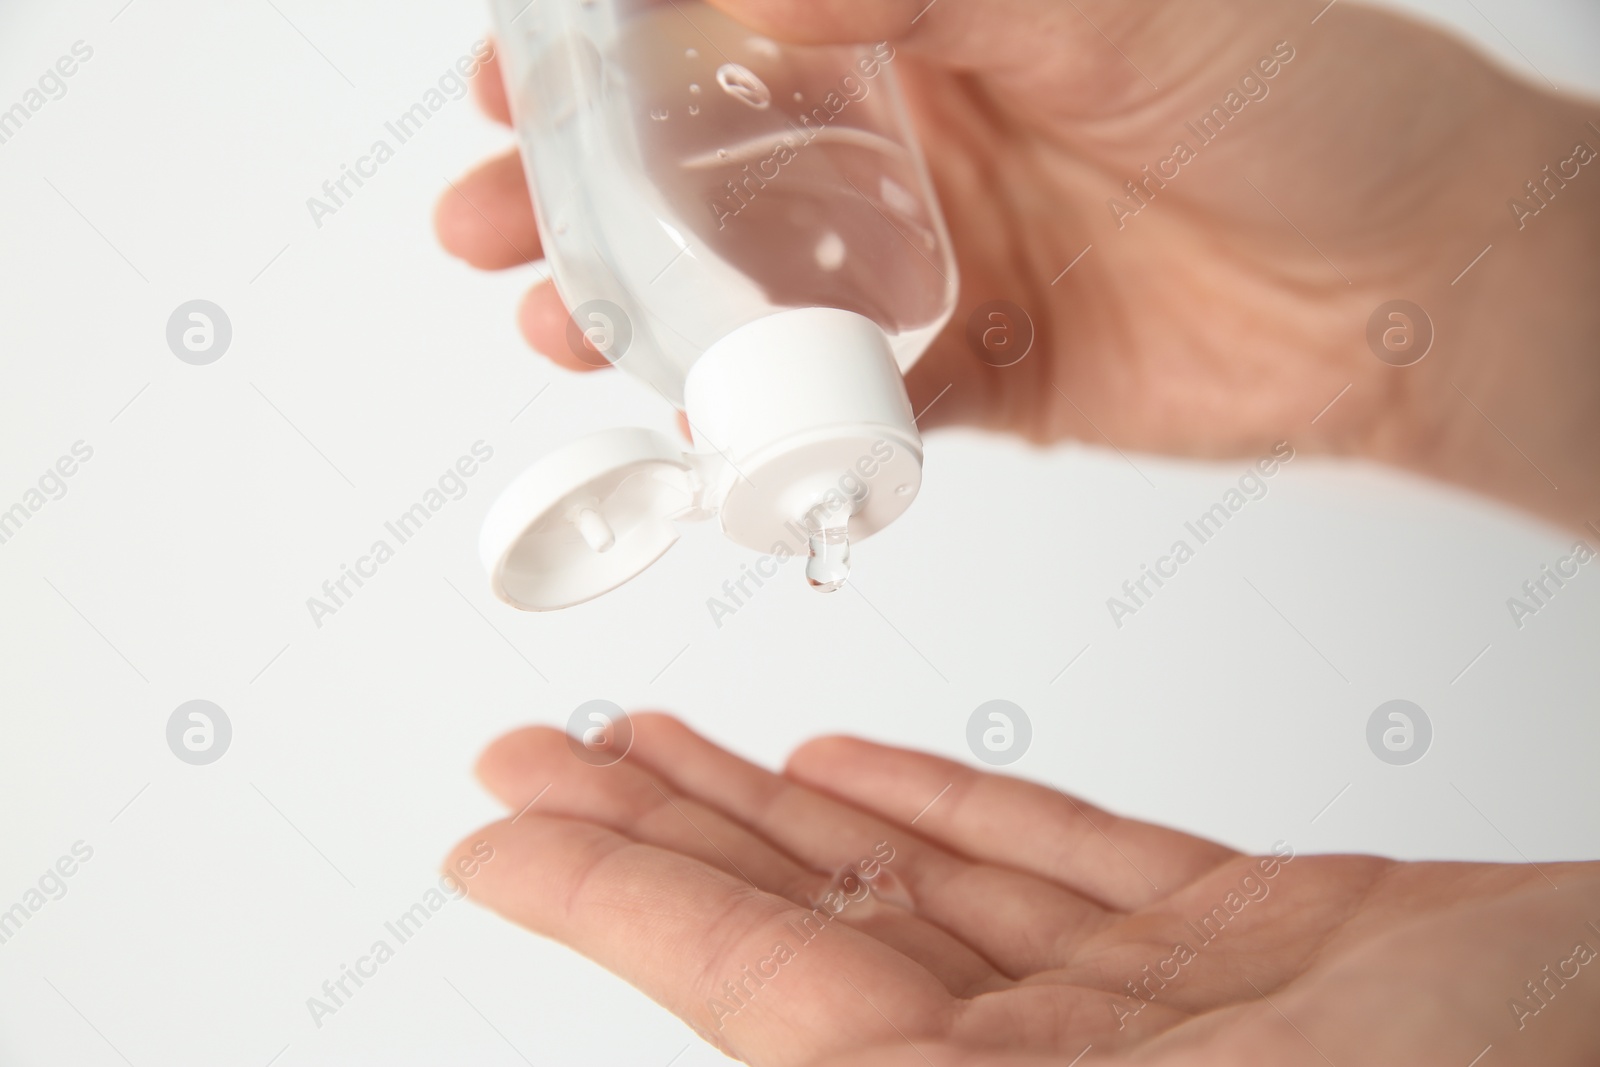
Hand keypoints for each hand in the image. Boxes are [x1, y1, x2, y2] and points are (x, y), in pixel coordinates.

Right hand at [437, 0, 1599, 525]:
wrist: (1410, 279)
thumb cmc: (1299, 98)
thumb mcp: (1103, 2)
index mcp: (927, 24)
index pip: (728, 29)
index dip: (610, 53)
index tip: (515, 75)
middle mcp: (915, 140)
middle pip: (708, 168)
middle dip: (581, 196)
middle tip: (487, 220)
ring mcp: (935, 262)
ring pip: (753, 293)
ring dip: (645, 314)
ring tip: (557, 325)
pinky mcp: (974, 372)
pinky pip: (845, 403)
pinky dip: (768, 425)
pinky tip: (693, 428)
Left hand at [448, 714, 1599, 1065]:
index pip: (765, 997)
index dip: (618, 906)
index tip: (505, 836)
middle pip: (815, 933)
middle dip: (660, 835)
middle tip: (538, 752)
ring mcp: (1159, 1009)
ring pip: (918, 882)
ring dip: (779, 810)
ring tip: (665, 738)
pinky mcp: (1252, 945)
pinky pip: (1059, 864)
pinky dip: (950, 807)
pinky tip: (851, 771)